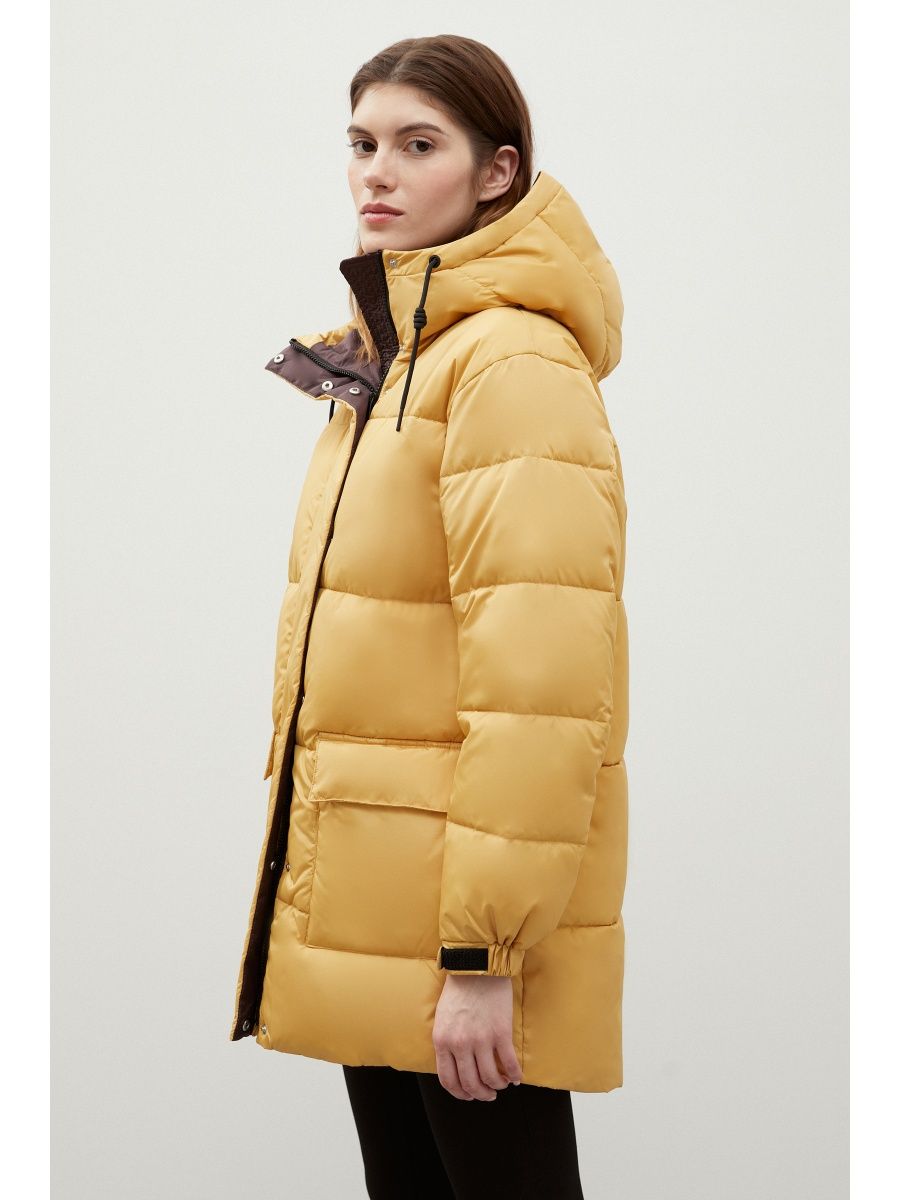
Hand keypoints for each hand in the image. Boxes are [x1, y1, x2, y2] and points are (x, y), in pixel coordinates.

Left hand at [433, 973, 522, 1099]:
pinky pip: (509, 1064)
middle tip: (488, 1095)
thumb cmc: (458, 989)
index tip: (469, 1095)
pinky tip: (516, 1077)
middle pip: (470, 1084)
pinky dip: (514, 1075)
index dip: (460, 1093)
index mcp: (442, 1040)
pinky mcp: (501, 1033)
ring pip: (490, 1078)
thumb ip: (446, 1041)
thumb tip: (455, 1064)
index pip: (448, 1080)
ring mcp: (481, 1039)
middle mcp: (460, 1044)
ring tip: (502, 1084)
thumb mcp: (442, 1017)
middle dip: (481, 1094)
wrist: (477, 965)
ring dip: (497, 1086)